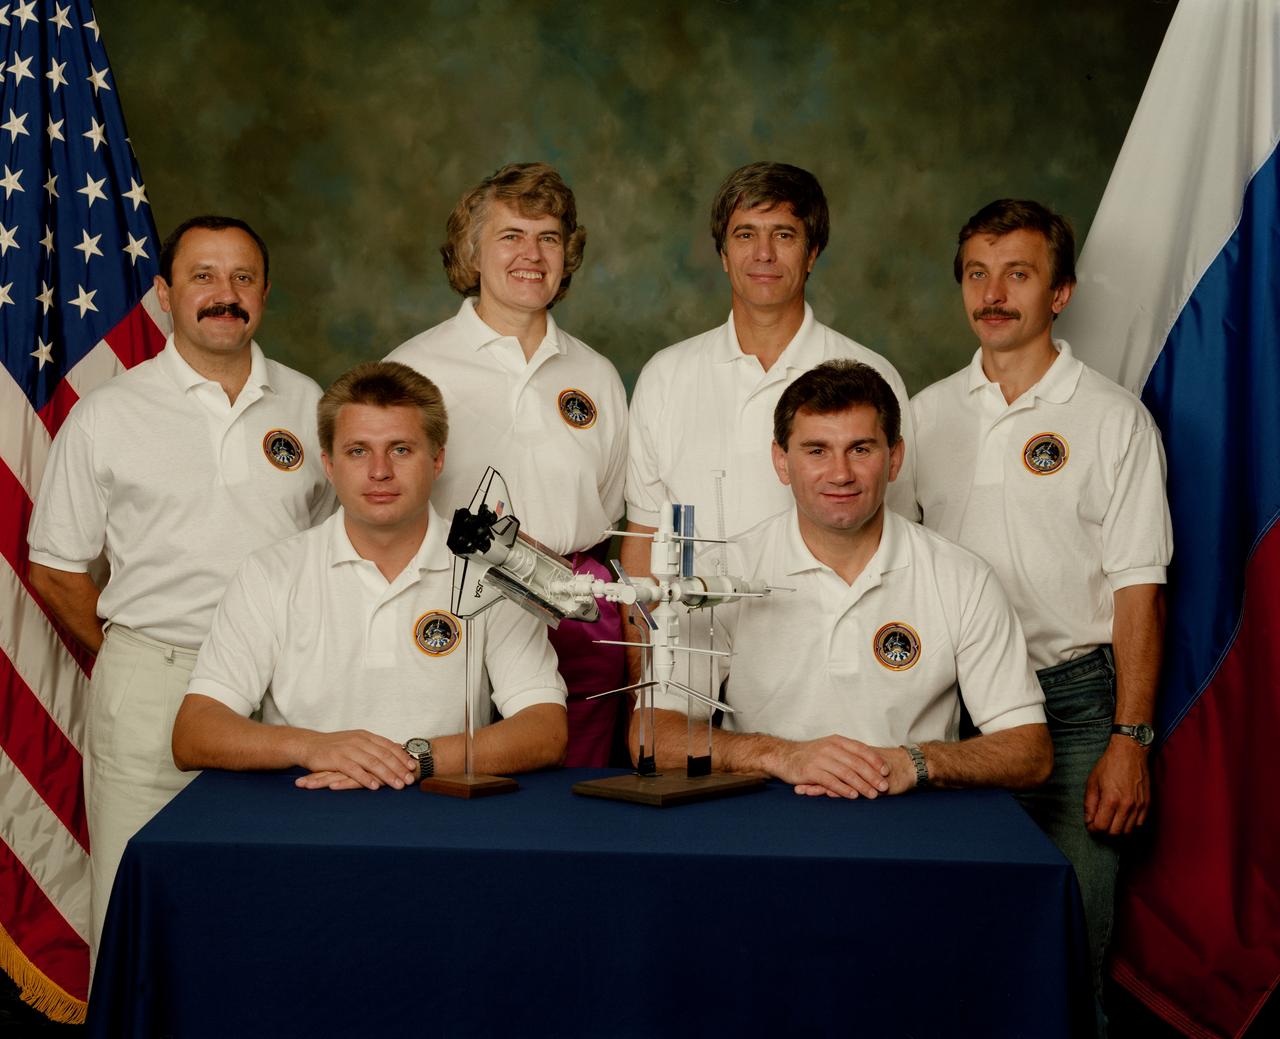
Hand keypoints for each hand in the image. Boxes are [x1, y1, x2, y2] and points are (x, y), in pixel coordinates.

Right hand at [296, 730, 416, 790]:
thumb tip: (393, 752)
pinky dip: (366, 778)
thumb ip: (372, 747)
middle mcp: (359, 741)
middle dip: (399, 768)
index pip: (388, 746)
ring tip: (397, 785)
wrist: (309, 745)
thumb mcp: (356, 742)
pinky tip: (375, 786)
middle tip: (409, 780)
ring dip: (387, 775)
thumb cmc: (335, 746)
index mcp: (366, 736)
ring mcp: (348, 749)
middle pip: (384, 755)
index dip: (402, 756)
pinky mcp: (337, 759)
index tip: (412, 766)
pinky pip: (355, 770)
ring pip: (372, 763)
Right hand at [768, 736, 907, 798]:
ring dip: (862, 785)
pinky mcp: (811, 771)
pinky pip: (831, 781)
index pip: (861, 749)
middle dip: (872, 776)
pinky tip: (853, 796)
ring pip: (846, 773)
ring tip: (872, 794)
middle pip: (856, 763)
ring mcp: (820, 759)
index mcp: (837, 741)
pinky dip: (843, 789)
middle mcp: (830, 748)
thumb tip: (870, 765)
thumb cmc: (810, 755)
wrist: (783, 756)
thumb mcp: (829, 748)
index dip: (875, 760)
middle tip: (884, 787)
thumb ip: (846, 754)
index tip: (886, 771)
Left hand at [1083, 737, 1150, 833]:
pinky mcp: (1147, 804)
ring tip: (1110, 819)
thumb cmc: (1109, 765)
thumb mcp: (1092, 782)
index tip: (1090, 824)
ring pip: (1128, 831)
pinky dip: (1130, 824)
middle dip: (1104, 830)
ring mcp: (1139, 806)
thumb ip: (1089, 804)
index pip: (1101, 827)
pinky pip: (1139, 824)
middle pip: (1115, 832)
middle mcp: (1127, 805)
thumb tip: (1088, 821)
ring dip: (1117, 828)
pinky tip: (1122, 816)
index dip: (1093, 828)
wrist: (1130, 752)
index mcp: (1111, 799)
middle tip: (1099, 822)